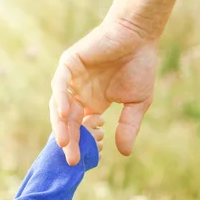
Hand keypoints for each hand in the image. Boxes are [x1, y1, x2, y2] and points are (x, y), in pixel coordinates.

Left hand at [50, 17, 158, 164]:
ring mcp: (72, 78)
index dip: (80, 145)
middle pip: (67, 121)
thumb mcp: (136, 104)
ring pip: (59, 105)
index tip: (82, 162)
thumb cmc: (140, 66)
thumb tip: (125, 153)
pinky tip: (65, 114)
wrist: (140, 37)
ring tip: (65, 143)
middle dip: (69, 141)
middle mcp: (78, 92)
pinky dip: (61, 98)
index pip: (80, 129)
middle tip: (71, 159)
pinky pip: (60, 83)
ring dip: (61, 124)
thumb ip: (128, 126)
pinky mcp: (70, 63)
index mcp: (91, 103)